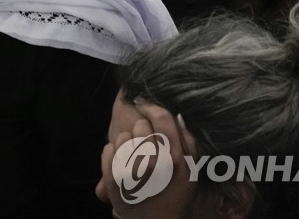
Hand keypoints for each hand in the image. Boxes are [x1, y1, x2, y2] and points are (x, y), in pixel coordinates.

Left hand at [95, 100, 200, 217]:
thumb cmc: (173, 195)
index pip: (162, 118)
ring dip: (125, 140)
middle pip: (141, 126)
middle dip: (140, 128)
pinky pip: (107, 150)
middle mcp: (157, 165)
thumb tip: (178, 116)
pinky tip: (120, 162)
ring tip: (133, 154)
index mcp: (178, 159)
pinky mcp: (114, 181)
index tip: (145, 104)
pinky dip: (111, 152)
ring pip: (122, 137)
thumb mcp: (190, 171)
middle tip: (143, 140)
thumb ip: (189, 143)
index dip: (152, 106)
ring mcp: (133, 173)